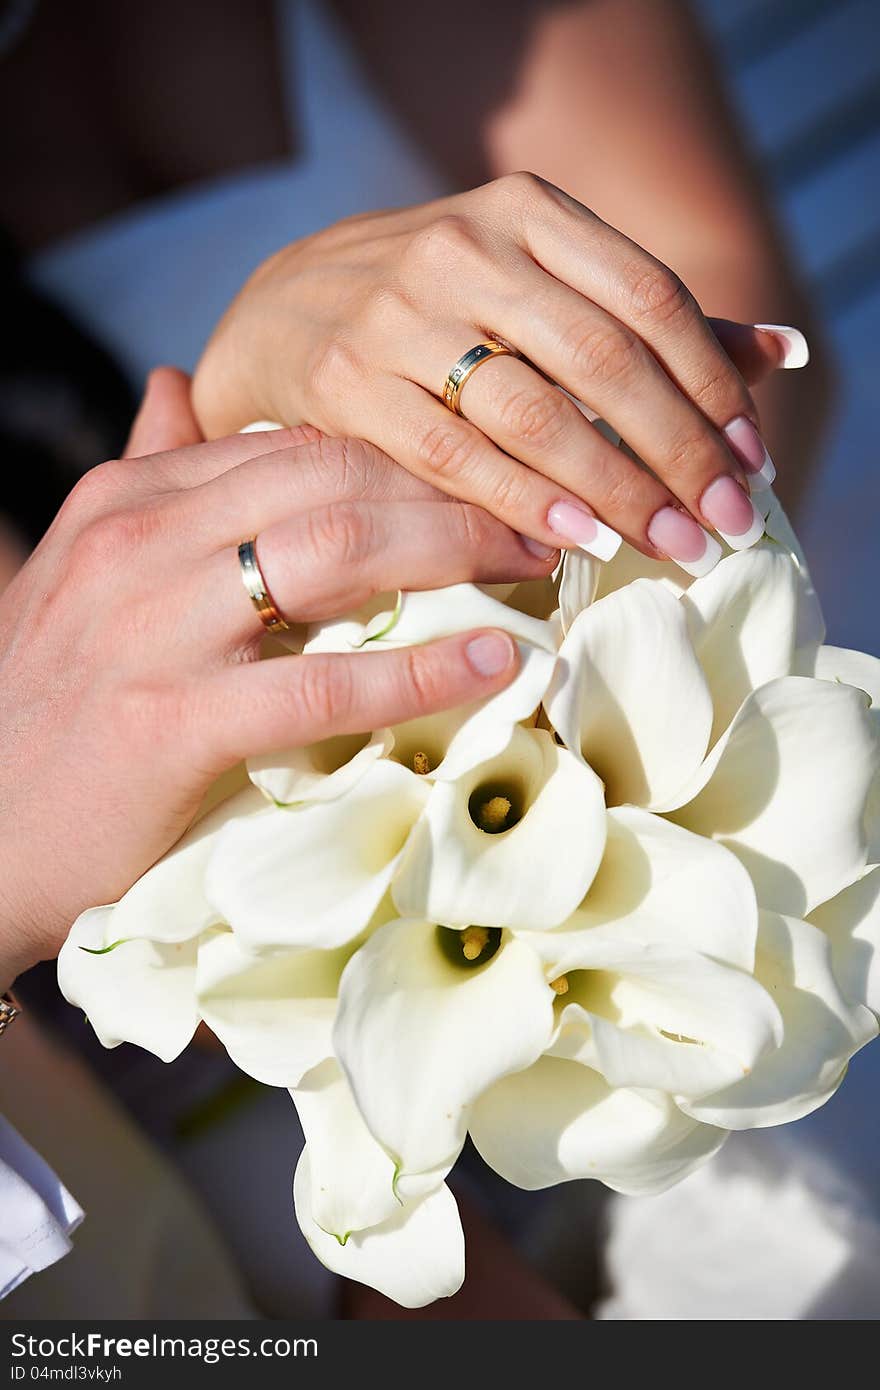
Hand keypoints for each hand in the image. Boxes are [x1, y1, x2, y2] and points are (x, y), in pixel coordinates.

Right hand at [0, 369, 541, 987]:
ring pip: (336, 550)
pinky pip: (324, 682)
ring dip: (456, 550)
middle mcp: (139, 542)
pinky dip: (424, 671)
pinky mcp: (171, 724)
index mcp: (128, 498)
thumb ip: (145, 474)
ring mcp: (153, 630)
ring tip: (534, 568)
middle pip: (333, 476)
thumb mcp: (81, 569)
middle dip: (452, 488)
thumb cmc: (50, 708)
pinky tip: (495, 662)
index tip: (486, 475)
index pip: (297, 440)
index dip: (408, 450)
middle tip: (539, 519)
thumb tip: (176, 380)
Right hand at [194, 174, 798, 572]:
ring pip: (532, 411)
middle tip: (725, 523)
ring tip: (667, 544)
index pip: (649, 295)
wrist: (276, 312)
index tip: (750, 460)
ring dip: (613, 488)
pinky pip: (450, 455)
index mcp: (524, 209)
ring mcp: (396, 311)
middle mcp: (462, 246)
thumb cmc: (432, 307)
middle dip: (677, 451)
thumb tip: (778, 352)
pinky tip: (571, 541)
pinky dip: (520, 502)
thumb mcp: (532, 277)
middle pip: (603, 357)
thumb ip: (643, 315)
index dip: (710, 385)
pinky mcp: (343, 380)